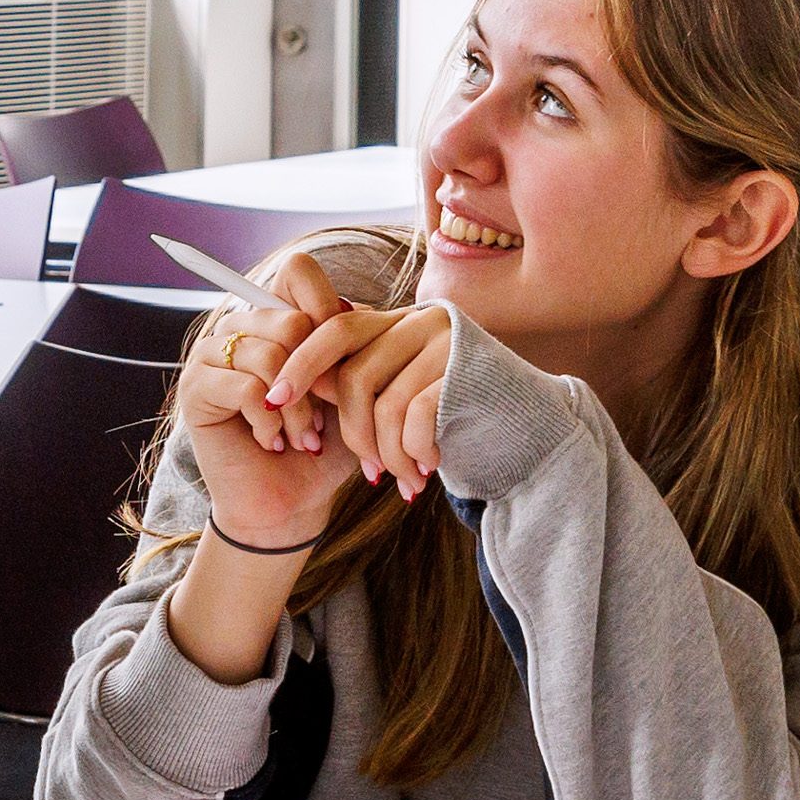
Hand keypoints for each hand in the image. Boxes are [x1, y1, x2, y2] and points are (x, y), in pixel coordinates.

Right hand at [170, 254, 377, 558]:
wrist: (291, 504)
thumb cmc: (323, 447)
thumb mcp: (350, 390)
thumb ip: (352, 343)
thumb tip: (358, 311)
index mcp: (276, 315)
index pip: (299, 272)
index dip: (329, 311)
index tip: (344, 366)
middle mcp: (241, 325)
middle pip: (291, 319)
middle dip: (320, 378)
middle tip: (324, 418)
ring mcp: (213, 353)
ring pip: (270, 355)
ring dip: (298, 408)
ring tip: (301, 438)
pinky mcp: (195, 387)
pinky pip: (246, 387)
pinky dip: (270, 422)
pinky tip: (271, 442)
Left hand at [253, 293, 465, 503]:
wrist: (527, 429)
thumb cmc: (453, 415)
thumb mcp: (398, 391)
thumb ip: (354, 380)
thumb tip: (289, 387)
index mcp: (398, 320)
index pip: (334, 329)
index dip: (300, 363)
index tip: (272, 401)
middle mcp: (421, 320)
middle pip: (355, 375)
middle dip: (351, 432)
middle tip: (368, 473)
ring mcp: (447, 342)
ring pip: (385, 404)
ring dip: (388, 454)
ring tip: (402, 479)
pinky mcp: (467, 371)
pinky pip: (416, 416)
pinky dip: (413, 451)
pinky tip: (426, 469)